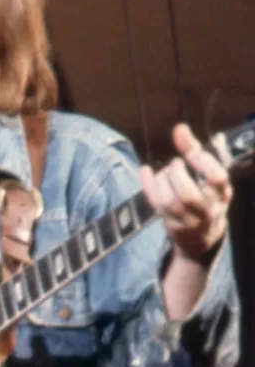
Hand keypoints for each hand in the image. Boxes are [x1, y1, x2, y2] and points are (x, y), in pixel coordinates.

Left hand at [139, 123, 232, 262]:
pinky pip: (155, 205)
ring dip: (162, 181)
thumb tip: (180, 127)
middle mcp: (207, 210)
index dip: (201, 161)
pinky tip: (145, 170)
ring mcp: (188, 221)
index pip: (216, 178)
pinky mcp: (170, 225)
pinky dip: (147, 185)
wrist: (201, 238)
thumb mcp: (208, 176)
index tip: (191, 153)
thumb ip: (194, 151)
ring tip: (165, 172)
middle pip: (188, 195)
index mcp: (222, 194)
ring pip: (169, 203)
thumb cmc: (206, 198)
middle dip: (176, 175)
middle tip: (174, 165)